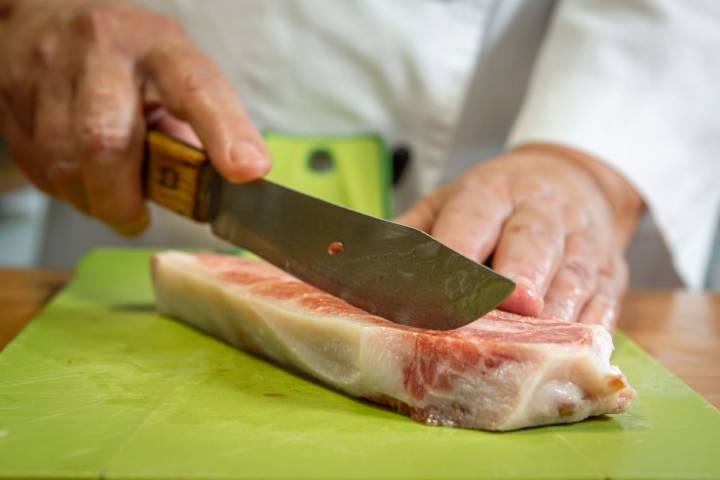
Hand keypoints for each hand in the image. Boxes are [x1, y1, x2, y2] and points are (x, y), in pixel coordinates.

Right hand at [0, 0, 268, 234]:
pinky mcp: (12, 94)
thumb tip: (220, 186)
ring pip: (65, 161)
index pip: (196, 87)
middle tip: (136, 219)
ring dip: (92, 199)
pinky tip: (79, 174)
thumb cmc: (128, 59)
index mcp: (160, 47)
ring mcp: (50, 69)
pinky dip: (65, 187)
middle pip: (107, 140)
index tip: (248, 171)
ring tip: (109, 197)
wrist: (43, 14)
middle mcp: (102, 51)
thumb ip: (195, 125)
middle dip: (122, 197)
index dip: (224, 132)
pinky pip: (38, 166)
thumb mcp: (171, 72)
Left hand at [397, 144, 642, 328]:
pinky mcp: (611, 271)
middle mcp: (540, 212)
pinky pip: (604, 301)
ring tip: (538, 341)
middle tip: (513, 305)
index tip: (441, 290)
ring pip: (573, 275)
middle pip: (532, 243)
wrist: (568, 178)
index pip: (472, 221)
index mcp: (491, 192)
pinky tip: (574, 350)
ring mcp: (582, 240)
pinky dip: (590, 327)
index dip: (457, 256)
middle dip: (522, 274)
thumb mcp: (448, 202)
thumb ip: (413, 233)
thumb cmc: (494, 203)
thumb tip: (364, 267)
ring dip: (556, 311)